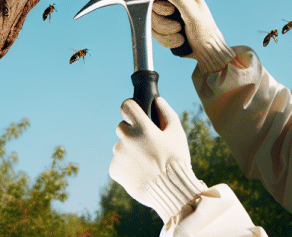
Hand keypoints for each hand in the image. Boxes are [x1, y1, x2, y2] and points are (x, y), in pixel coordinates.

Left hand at [109, 97, 207, 222]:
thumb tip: (158, 100)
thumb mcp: (177, 133)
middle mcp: (126, 139)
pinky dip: (126, 164)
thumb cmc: (176, 160)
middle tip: (146, 143)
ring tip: (146, 161)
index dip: (132, 109)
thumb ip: (167, 113)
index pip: (126, 106)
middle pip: (122, 127)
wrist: (171, 191)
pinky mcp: (114, 170)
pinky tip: (140, 171)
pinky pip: (118, 162)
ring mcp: (118, 155)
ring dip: (129, 149)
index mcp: (141, 128)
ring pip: (120, 145)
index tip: (136, 114)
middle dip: (132, 131)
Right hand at [148, 0, 235, 74]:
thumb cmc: (205, 30)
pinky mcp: (164, 28)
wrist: (206, 51)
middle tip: (176, 20)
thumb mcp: (192, 11)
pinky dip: (166, 38)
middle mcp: (174, 1)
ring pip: (152, 18)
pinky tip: (178, 40)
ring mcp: (168, 15)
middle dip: (161, 14)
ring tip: (180, 33)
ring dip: (165, 29)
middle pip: (153, 0)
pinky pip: (155, 31)